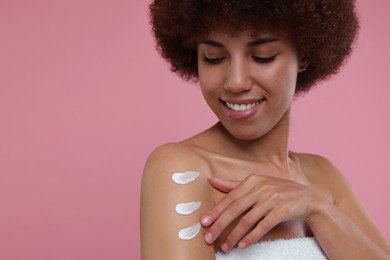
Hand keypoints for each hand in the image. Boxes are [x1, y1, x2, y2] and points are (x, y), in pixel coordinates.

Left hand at [200, 175, 318, 251]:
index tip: (203, 222)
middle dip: (220, 225)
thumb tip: (211, 180)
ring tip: (224, 247)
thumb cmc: (278, 191)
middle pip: (236, 209)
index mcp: (253, 180)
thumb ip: (234, 184)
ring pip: (248, 220)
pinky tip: (242, 245)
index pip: (230, 197)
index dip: (216, 211)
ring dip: (234, 236)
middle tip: (208, 237)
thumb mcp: (257, 184)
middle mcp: (261, 188)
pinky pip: (263, 226)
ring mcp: (272, 199)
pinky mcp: (282, 211)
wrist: (308, 199)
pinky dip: (251, 237)